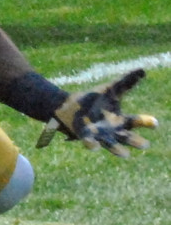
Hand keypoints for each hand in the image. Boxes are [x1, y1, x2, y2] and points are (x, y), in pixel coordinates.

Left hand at [37, 69, 157, 156]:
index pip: (135, 122)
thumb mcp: (110, 89)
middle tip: (145, 145)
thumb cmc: (93, 100)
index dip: (145, 122)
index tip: (155, 123)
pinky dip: (92, 145)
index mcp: (120, 120)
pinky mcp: (84, 136)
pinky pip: (89, 143)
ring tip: (125, 155)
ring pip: (110, 145)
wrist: (69, 106)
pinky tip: (95, 147)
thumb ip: (126, 82)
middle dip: (135, 141)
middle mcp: (112, 131)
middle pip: (126, 137)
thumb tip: (143, 70)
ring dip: (117, 150)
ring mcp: (98, 135)